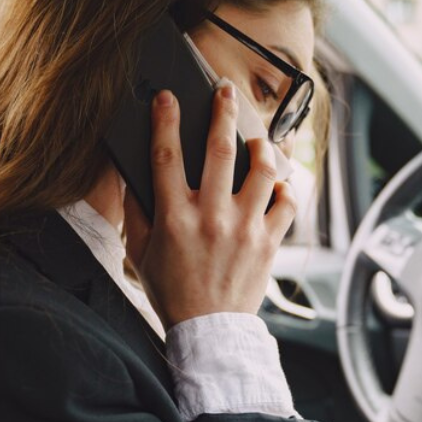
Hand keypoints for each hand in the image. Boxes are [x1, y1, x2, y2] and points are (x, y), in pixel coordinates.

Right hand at [123, 84, 296, 328]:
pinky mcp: (269, 242)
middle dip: (222, 112)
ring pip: (262, 170)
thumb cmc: (171, 291)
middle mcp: (212, 217)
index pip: (167, 156)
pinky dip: (286, 187)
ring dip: (261, 146)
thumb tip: (134, 175)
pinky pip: (287, 203)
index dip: (165, 120)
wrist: (208, 331)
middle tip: (224, 91)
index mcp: (175, 218)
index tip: (166, 96)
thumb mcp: (140, 252)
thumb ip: (137, 211)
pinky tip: (277, 182)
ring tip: (256, 138)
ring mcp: (245, 228)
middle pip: (220, 150)